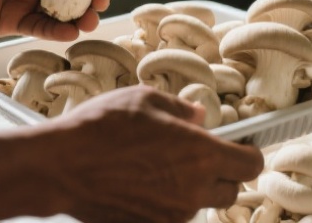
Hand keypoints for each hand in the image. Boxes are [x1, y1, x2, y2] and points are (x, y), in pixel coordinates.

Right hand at [42, 86, 264, 222]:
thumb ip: (181, 109)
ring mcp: (171, 215)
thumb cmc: (100, 127)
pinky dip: (166, 202)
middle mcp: (192, 190)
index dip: (248, 153)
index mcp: (200, 154)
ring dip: (192, 188)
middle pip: (230, 190)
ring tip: (161, 166)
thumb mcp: (146, 100)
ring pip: (199, 205)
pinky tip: (142, 182)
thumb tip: (198, 116)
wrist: (60, 165)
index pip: (250, 165)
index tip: (240, 146)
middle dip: (221, 173)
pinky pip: (171, 216)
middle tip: (198, 155)